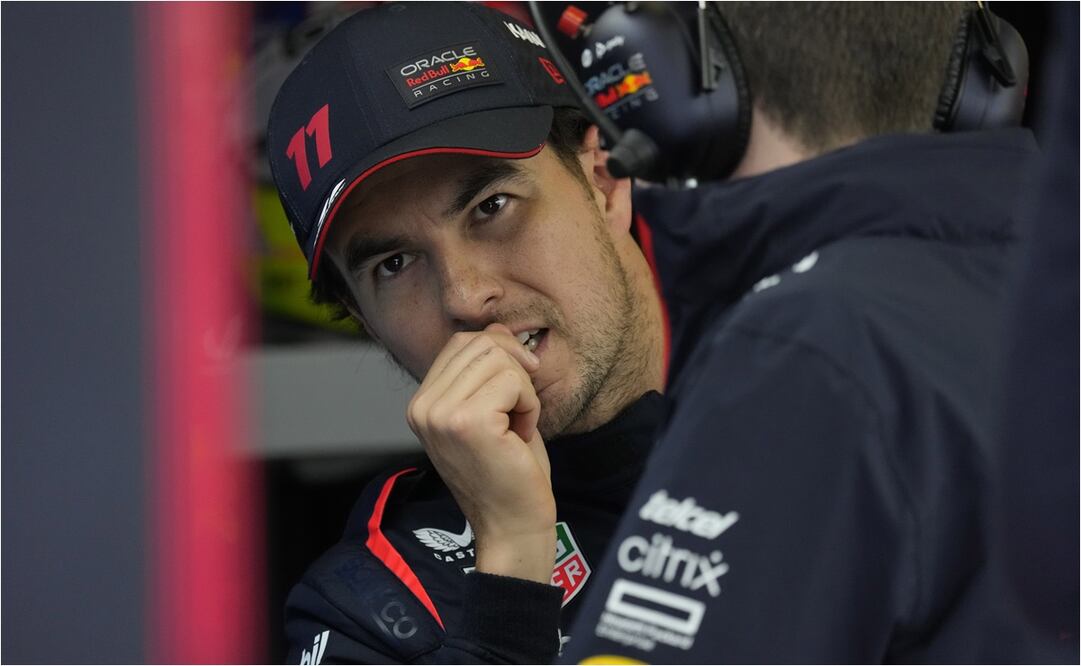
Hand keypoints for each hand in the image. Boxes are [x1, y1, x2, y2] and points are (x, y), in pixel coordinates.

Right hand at [407, 323, 556, 583]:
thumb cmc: (508, 470)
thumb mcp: (493, 409)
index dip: (501, 356)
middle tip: (519, 412)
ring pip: (499, 359)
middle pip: (482, 343)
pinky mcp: (467, 422)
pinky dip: (529, 405)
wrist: (513, 525)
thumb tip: (496, 328)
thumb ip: (487, 369)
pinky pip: (514, 382)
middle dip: (515, 372)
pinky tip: (519, 436)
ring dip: (523, 391)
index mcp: (422, 403)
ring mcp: (440, 414)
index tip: (515, 393)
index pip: (462, 343)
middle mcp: (422, 407)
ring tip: (517, 427)